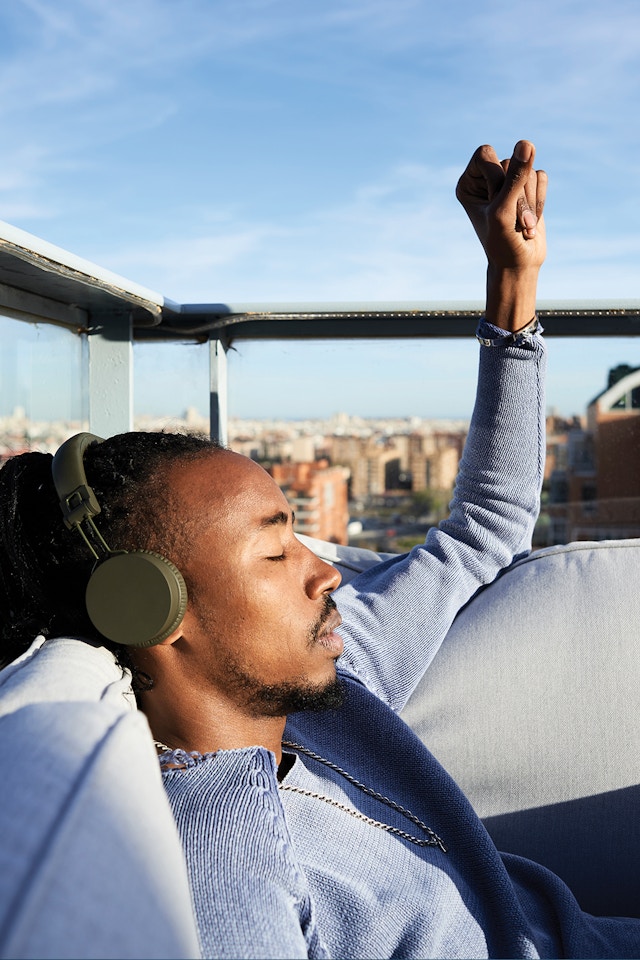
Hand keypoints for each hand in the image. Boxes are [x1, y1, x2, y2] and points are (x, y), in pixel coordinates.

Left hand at [456, 140, 546, 329]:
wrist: (518, 265)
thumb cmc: (502, 243)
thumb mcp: (504, 211)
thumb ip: (514, 178)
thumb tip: (526, 143)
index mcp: (468, 183)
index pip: (486, 154)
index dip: (496, 177)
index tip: (496, 202)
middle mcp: (486, 179)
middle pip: (509, 161)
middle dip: (516, 195)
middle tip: (513, 222)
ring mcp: (508, 183)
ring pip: (528, 169)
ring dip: (530, 201)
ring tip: (522, 225)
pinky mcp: (528, 187)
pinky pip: (541, 176)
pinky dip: (540, 199)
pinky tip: (532, 218)